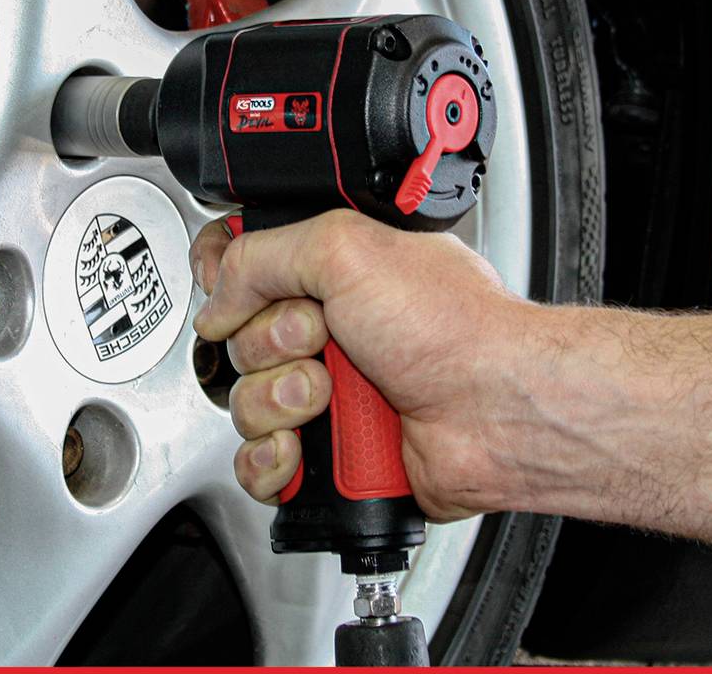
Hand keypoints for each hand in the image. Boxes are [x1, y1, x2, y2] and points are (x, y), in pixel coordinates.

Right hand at [190, 209, 533, 520]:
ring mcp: (330, 395)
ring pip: (245, 404)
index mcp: (337, 271)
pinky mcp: (329, 455)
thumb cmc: (454, 327)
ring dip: (278, 402)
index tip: (234, 290)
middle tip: (321, 338)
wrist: (495, 410)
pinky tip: (305, 448)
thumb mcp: (345, 247)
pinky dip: (272, 461)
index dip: (226, 280)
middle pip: (237, 340)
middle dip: (268, 344)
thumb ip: (260, 255)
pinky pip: (260, 465)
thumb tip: (216, 294)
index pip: (246, 267)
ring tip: (329, 396)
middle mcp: (332, 331)